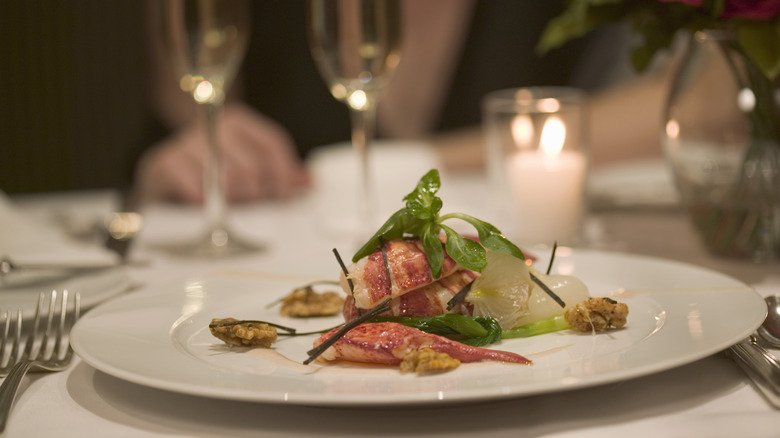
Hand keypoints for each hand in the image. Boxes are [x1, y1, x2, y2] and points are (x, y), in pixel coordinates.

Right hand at [133, 102, 308, 204]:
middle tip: (252, 203)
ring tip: (229, 205)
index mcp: (237, 122)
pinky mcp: (164, 163)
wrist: (160, 183)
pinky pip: (198, 190)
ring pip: (228, 179)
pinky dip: (206, 204)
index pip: (271, 143)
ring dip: (233, 200)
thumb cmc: (209, 176)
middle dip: (257, 193)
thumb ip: (277, 174)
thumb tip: (310, 182)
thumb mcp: (246, 170)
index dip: (284, 172)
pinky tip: (205, 205)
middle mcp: (212, 125)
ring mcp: (186, 143)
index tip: (287, 195)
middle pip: (252, 166)